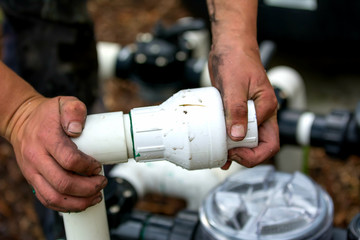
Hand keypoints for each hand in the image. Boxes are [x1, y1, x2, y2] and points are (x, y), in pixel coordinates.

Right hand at [7, 96, 106, 211]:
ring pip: (54, 197)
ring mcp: (32, 171)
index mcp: (46, 137)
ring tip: (96, 197)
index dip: (87, 167)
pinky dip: (65, 206)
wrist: (22, 121)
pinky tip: (81, 203)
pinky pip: (46, 200)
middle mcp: (36, 157)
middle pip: (63, 183)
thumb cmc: (49, 113)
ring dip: (79, 202)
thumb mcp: (64, 102)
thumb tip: (78, 129)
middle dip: (88, 188)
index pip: (69, 159)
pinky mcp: (32, 179)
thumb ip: (74, 110)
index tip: (99, 166)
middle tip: (102, 183)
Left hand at [208, 38, 279, 168]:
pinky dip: (227, 141)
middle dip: (245, 156)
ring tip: (220, 156)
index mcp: (267, 108)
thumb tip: (237, 136)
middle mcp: (260, 113)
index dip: (253, 154)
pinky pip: (234, 130)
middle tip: (226, 156)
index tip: (235, 153)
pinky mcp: (236, 110)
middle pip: (259, 145)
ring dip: (235, 151)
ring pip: (246, 140)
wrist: (229, 46)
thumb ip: (237, 110)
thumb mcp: (235, 85)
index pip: (269, 143)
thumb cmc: (237, 59)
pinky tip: (218, 147)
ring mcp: (248, 113)